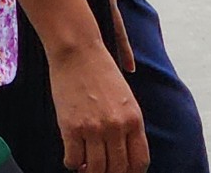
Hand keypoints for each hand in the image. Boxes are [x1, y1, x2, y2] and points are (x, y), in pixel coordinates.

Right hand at [47, 39, 147, 172]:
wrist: (77, 50)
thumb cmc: (100, 71)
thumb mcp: (125, 97)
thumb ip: (128, 124)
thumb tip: (123, 152)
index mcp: (134, 119)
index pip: (139, 162)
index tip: (121, 172)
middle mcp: (117, 127)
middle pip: (118, 169)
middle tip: (100, 170)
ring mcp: (94, 128)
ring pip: (96, 170)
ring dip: (90, 172)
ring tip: (85, 166)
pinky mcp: (71, 128)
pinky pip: (73, 160)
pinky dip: (72, 163)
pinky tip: (72, 156)